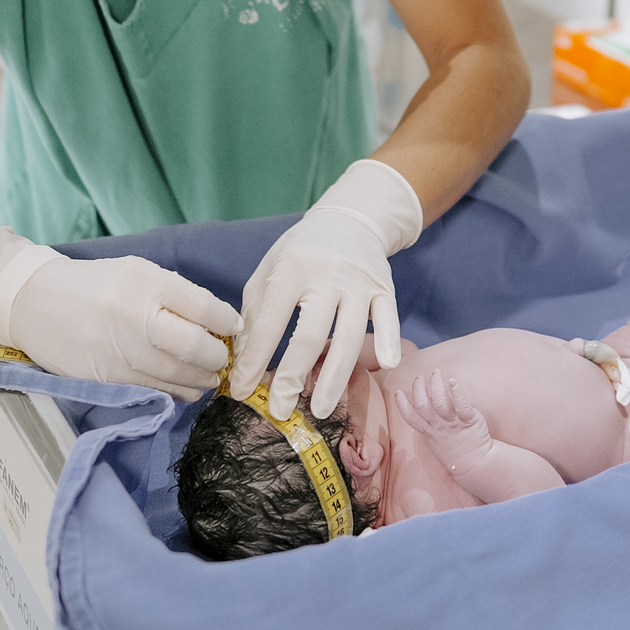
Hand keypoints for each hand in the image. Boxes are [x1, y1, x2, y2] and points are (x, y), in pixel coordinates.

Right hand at [0, 228, 240, 397]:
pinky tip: (184, 388)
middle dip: (216, 357)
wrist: (35, 304)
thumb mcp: (136, 271)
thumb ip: (175, 293)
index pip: (203, 308)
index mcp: (145, 283)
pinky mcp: (107, 380)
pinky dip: (175, 392)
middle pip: (194, 348)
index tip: (234, 327)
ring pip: (177, 377)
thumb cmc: (94, 284)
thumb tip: (216, 320)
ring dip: (200, 380)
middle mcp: (134, 318)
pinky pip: (153, 392)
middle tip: (222, 357)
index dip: (227, 321)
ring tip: (208, 376)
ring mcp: (120, 353)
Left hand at [229, 159, 422, 420]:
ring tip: (319, 408)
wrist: (349, 219)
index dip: (253, 360)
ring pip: (349, 336)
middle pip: (311, 334)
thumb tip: (243, 360)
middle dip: (292, 377)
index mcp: (290, 270)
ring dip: (334, 377)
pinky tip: (385, 366)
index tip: (240, 390)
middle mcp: (326, 276)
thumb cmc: (300, 252)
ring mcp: (358, 283)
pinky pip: (389, 317)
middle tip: (279, 410)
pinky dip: (389, 341)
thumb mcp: (268, 270)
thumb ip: (255, 312)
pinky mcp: (384, 287)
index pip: (270, 323)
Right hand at [394, 370, 493, 479]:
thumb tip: (423, 404)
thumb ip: (428, 424)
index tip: (398, 392)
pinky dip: (456, 392)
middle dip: (418, 389)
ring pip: (440, 402)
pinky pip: (462, 405)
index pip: (411, 418)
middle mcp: (439, 426)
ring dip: (435, 385)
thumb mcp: (436, 440)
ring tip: (435, 373)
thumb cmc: (455, 451)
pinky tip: (452, 381)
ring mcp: (454, 423)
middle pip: (423, 405)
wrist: (476, 465)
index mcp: (430, 431)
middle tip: (419, 378)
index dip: (402, 405)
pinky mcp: (470, 420)